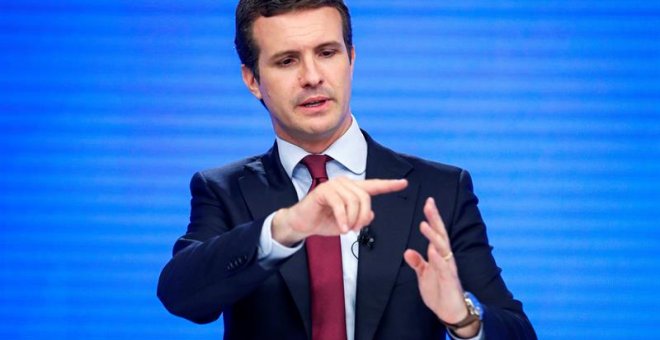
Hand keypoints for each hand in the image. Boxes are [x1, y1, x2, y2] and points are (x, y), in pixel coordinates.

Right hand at [272, 177, 407, 245]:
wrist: (302, 224)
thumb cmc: (323, 222)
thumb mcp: (347, 224)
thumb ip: (360, 218)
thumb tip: (371, 214)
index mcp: (352, 190)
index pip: (374, 185)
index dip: (389, 185)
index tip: (404, 183)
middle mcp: (344, 183)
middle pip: (365, 197)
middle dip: (363, 216)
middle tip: (356, 230)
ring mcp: (334, 185)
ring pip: (354, 201)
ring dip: (353, 219)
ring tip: (348, 230)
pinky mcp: (323, 191)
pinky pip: (340, 205)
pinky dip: (343, 219)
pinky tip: (343, 228)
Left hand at [403, 197, 479, 337]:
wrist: (450, 311)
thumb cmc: (439, 291)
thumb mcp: (423, 275)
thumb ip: (417, 262)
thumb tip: (407, 251)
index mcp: (439, 255)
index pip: (436, 233)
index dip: (432, 218)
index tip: (428, 203)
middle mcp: (445, 258)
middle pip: (441, 235)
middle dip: (435, 219)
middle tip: (429, 203)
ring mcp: (448, 269)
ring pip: (442, 249)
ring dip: (433, 236)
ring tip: (424, 224)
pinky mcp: (449, 281)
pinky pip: (444, 268)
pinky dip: (438, 259)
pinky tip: (432, 251)